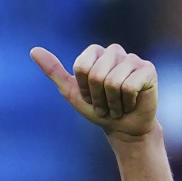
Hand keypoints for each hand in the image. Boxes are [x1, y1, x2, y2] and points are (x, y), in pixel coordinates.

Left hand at [30, 44, 157, 140]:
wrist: (124, 129)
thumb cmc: (99, 111)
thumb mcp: (72, 93)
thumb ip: (54, 72)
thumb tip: (34, 50)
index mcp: (96, 52)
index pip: (82, 67)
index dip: (84, 90)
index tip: (91, 97)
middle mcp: (114, 50)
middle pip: (96, 75)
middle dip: (98, 98)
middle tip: (106, 105)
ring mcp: (133, 59)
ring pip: (112, 82)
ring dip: (113, 104)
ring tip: (118, 106)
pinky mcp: (148, 70)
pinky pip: (129, 86)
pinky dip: (127, 103)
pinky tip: (131, 104)